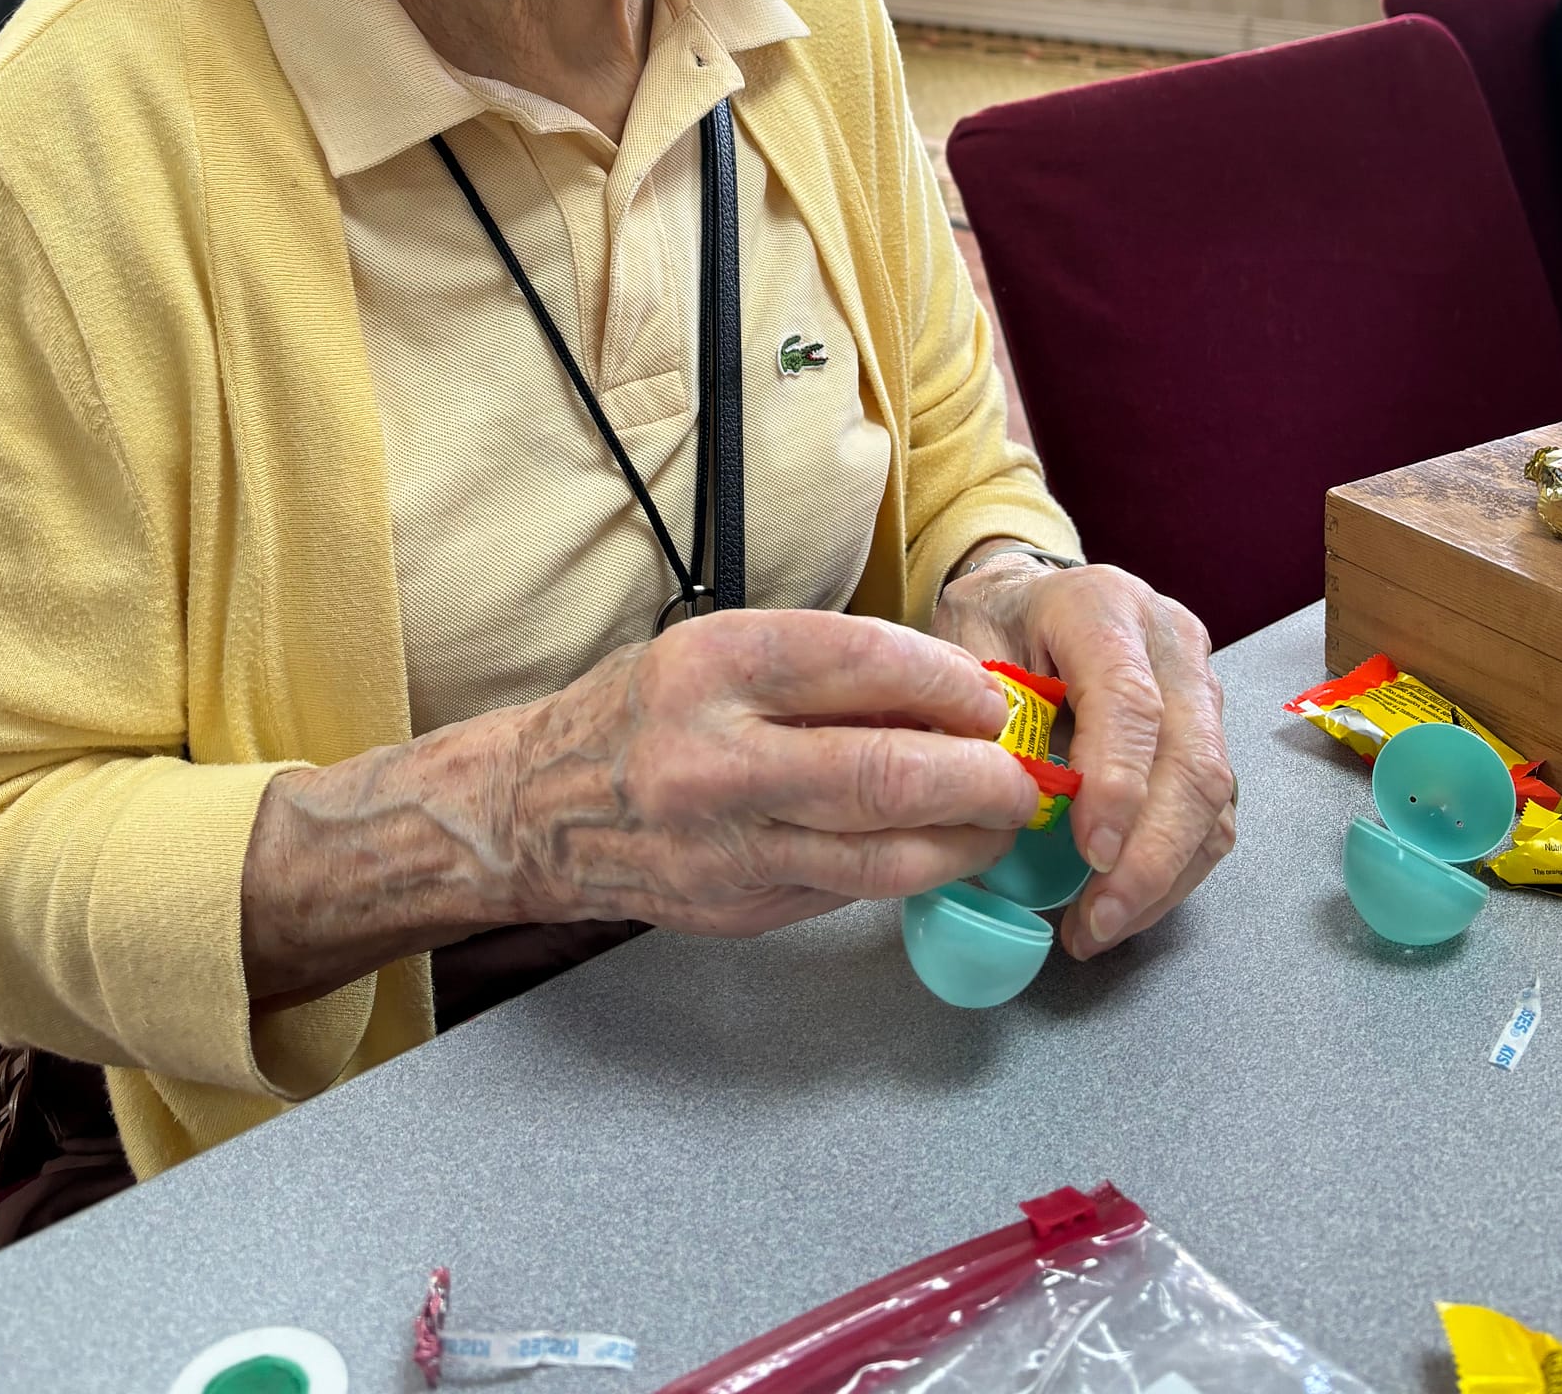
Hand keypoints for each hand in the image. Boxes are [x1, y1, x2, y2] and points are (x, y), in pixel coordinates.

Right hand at [502, 610, 1039, 933]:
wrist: (538, 806)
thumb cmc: (643, 712)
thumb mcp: (717, 652)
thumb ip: (823, 670)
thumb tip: (950, 692)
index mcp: (713, 666)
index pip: (862, 661)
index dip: (948, 681)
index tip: (990, 697)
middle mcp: (715, 755)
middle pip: (885, 774)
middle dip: (980, 777)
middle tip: (1023, 773)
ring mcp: (725, 844)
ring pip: (882, 854)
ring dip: (966, 840)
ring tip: (1001, 820)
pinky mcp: (738, 908)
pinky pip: (849, 888)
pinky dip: (909, 867)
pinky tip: (939, 847)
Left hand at [932, 554, 1233, 961]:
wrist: (1030, 599)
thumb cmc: (995, 624)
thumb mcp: (964, 647)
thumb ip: (977, 713)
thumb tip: (995, 801)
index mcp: (1104, 608)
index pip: (1130, 700)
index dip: (1118, 783)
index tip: (1090, 854)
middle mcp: (1169, 641)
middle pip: (1191, 758)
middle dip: (1151, 854)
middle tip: (1099, 917)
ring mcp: (1201, 687)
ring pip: (1213, 795)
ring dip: (1165, 875)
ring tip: (1101, 927)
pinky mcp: (1211, 733)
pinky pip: (1213, 814)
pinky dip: (1175, 870)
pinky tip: (1126, 906)